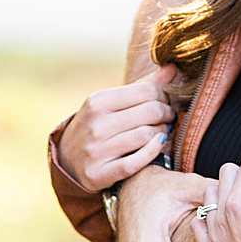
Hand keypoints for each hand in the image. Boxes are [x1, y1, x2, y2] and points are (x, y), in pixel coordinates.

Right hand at [56, 63, 178, 192]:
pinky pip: (137, 162)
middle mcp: (95, 124)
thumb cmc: (97, 125)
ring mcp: (96, 150)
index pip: (146, 91)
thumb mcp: (111, 102)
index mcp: (98, 101)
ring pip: (146, 135)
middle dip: (167, 113)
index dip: (164, 95)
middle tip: (169, 117)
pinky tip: (158, 145)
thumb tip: (173, 67)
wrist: (67, 160)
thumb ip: (143, 86)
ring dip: (163, 132)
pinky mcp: (99, 173)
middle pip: (151, 112)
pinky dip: (153, 152)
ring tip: (163, 131)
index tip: (166, 101)